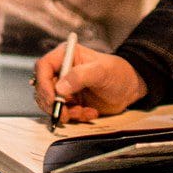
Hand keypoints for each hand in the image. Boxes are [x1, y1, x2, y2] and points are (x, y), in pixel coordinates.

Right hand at [32, 42, 147, 123]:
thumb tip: (60, 88)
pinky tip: (89, 113)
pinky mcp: (70, 101)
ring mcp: (65, 87)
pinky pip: (63, 112)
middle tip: (65, 114)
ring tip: (82, 112)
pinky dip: (74, 116)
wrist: (129, 88)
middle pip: (42, 88)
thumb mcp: (101, 71)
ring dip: (64, 112)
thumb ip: (81, 76)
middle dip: (52, 103)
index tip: (53, 99)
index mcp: (66, 56)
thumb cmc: (118, 73)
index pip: (43, 67)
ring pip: (50, 103)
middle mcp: (62, 71)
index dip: (43, 84)